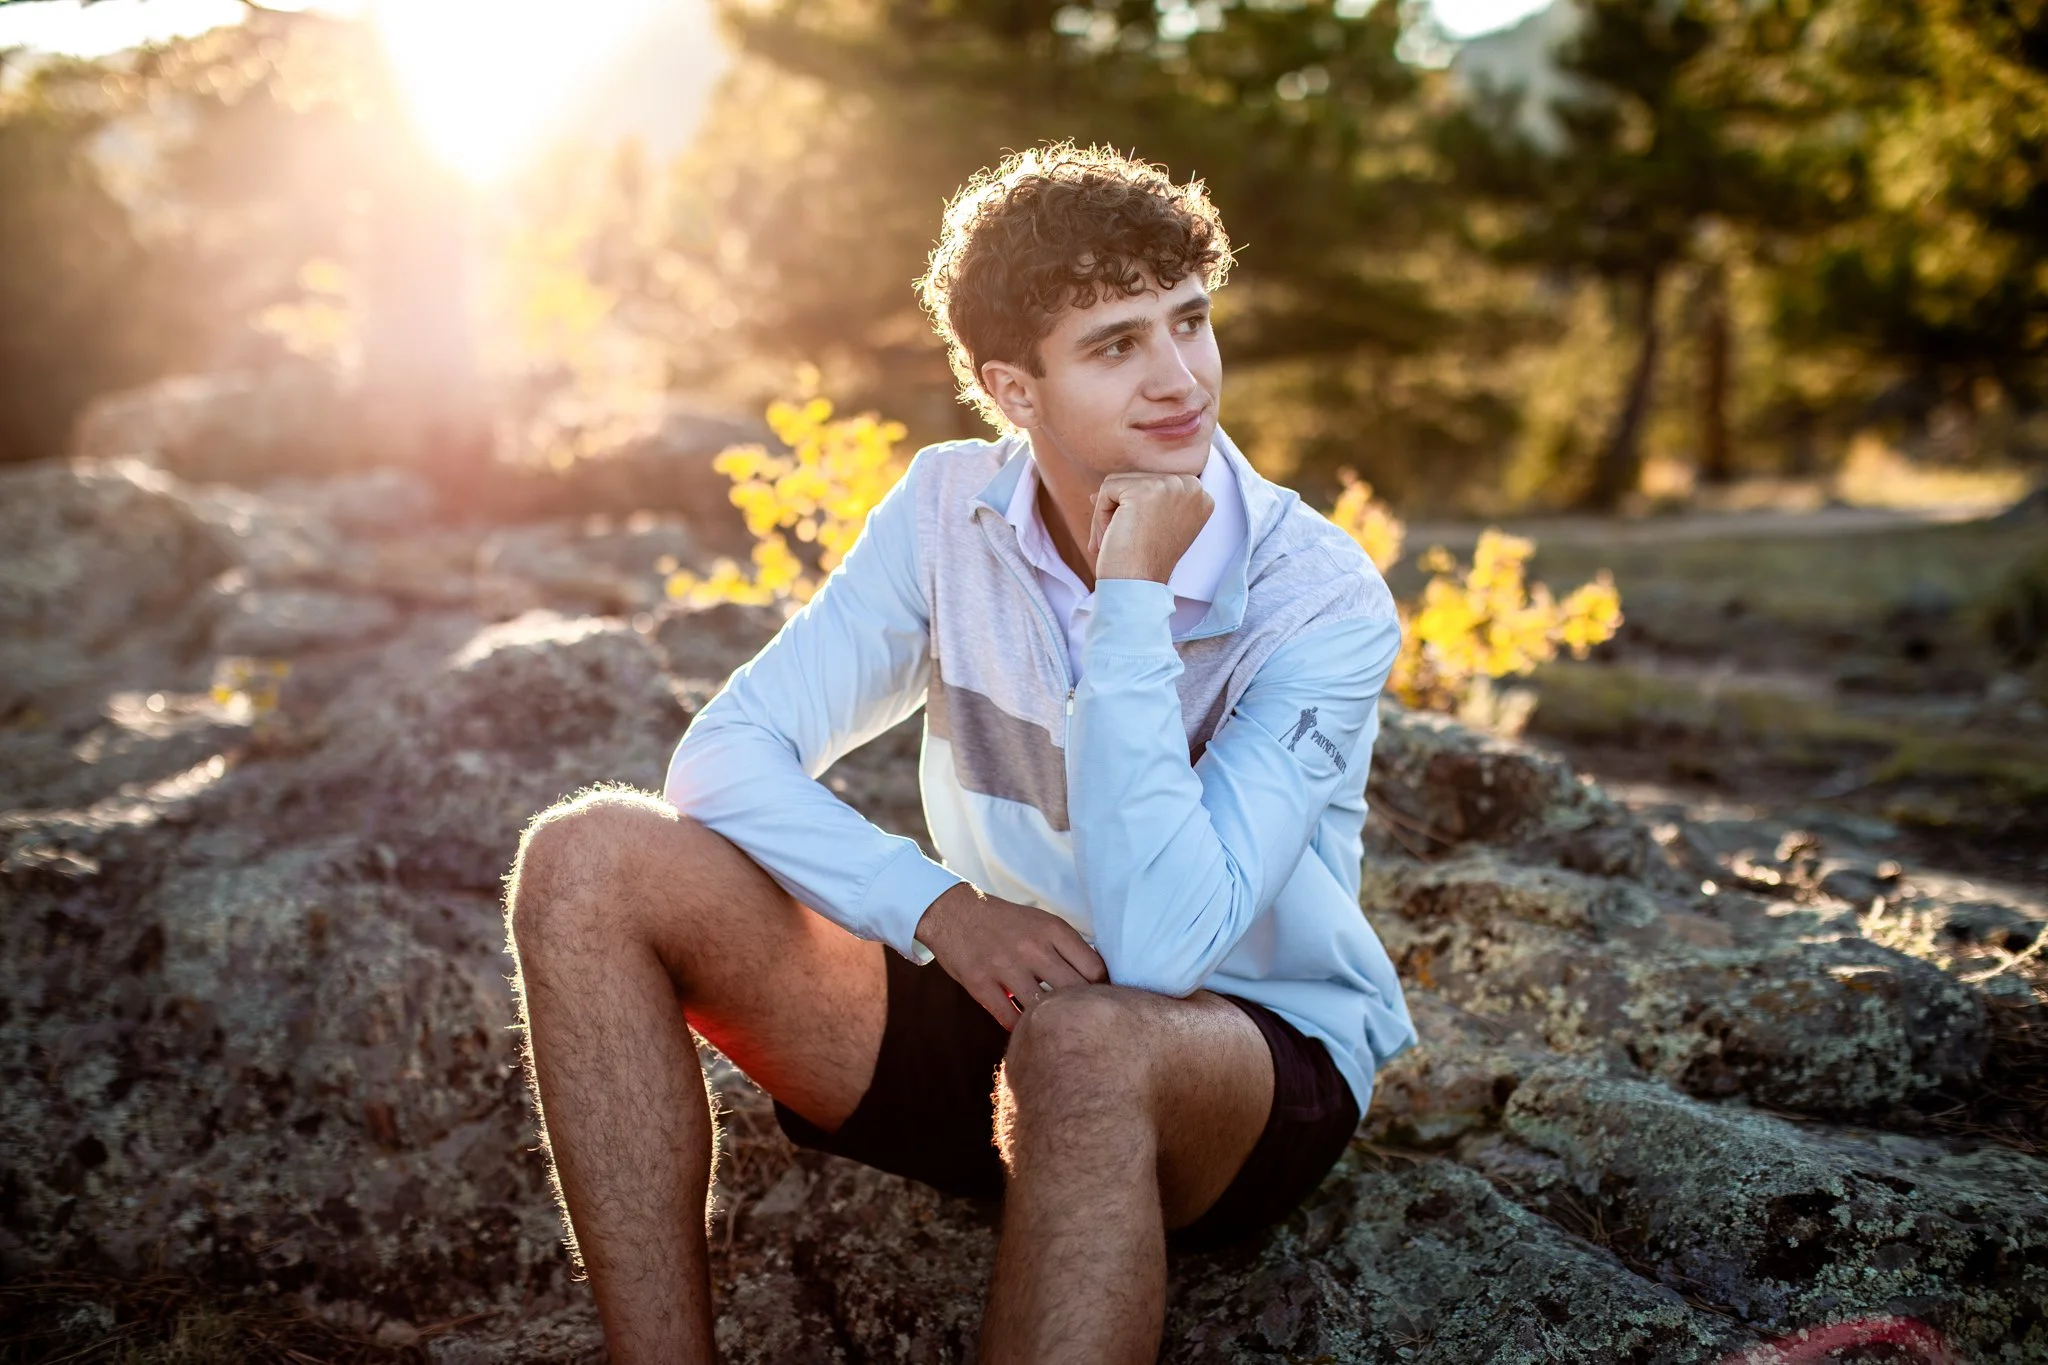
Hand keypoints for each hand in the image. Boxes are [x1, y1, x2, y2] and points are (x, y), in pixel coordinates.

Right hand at [915, 884, 1107, 1028]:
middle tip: (1081, 1022)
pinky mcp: (981, 984)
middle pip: (1074, 991)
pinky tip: (1026, 1028)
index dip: (1102, 990)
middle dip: (1081, 1009)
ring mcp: (1004, 967)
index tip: (1099, 1001)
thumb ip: (1069, 948)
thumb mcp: (1042, 923)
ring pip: (1042, 1008)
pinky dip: (1021, 1028)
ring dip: (1050, 1021)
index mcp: (1052, 930)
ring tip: (1055, 1029)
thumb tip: (1099, 981)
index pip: (1095, 969)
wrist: (954, 913)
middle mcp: (1032, 947)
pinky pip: (1010, 1019)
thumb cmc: (1007, 923)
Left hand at [1088, 472, 1213, 583]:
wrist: (1139, 585)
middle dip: (1120, 511)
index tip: (1139, 537)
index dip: (1136, 510)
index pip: (1154, 483)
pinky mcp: (1144, 489)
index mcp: (1200, 496)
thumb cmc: (1144, 563)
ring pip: (1119, 483)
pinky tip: (1109, 538)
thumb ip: (1140, 501)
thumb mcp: (1154, 525)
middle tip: (1124, 542)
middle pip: (1136, 480)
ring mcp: (1170, 485)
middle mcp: (1191, 486)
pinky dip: (1099, 516)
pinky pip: (1106, 490)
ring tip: (1116, 540)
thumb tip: (1098, 493)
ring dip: (1108, 514)